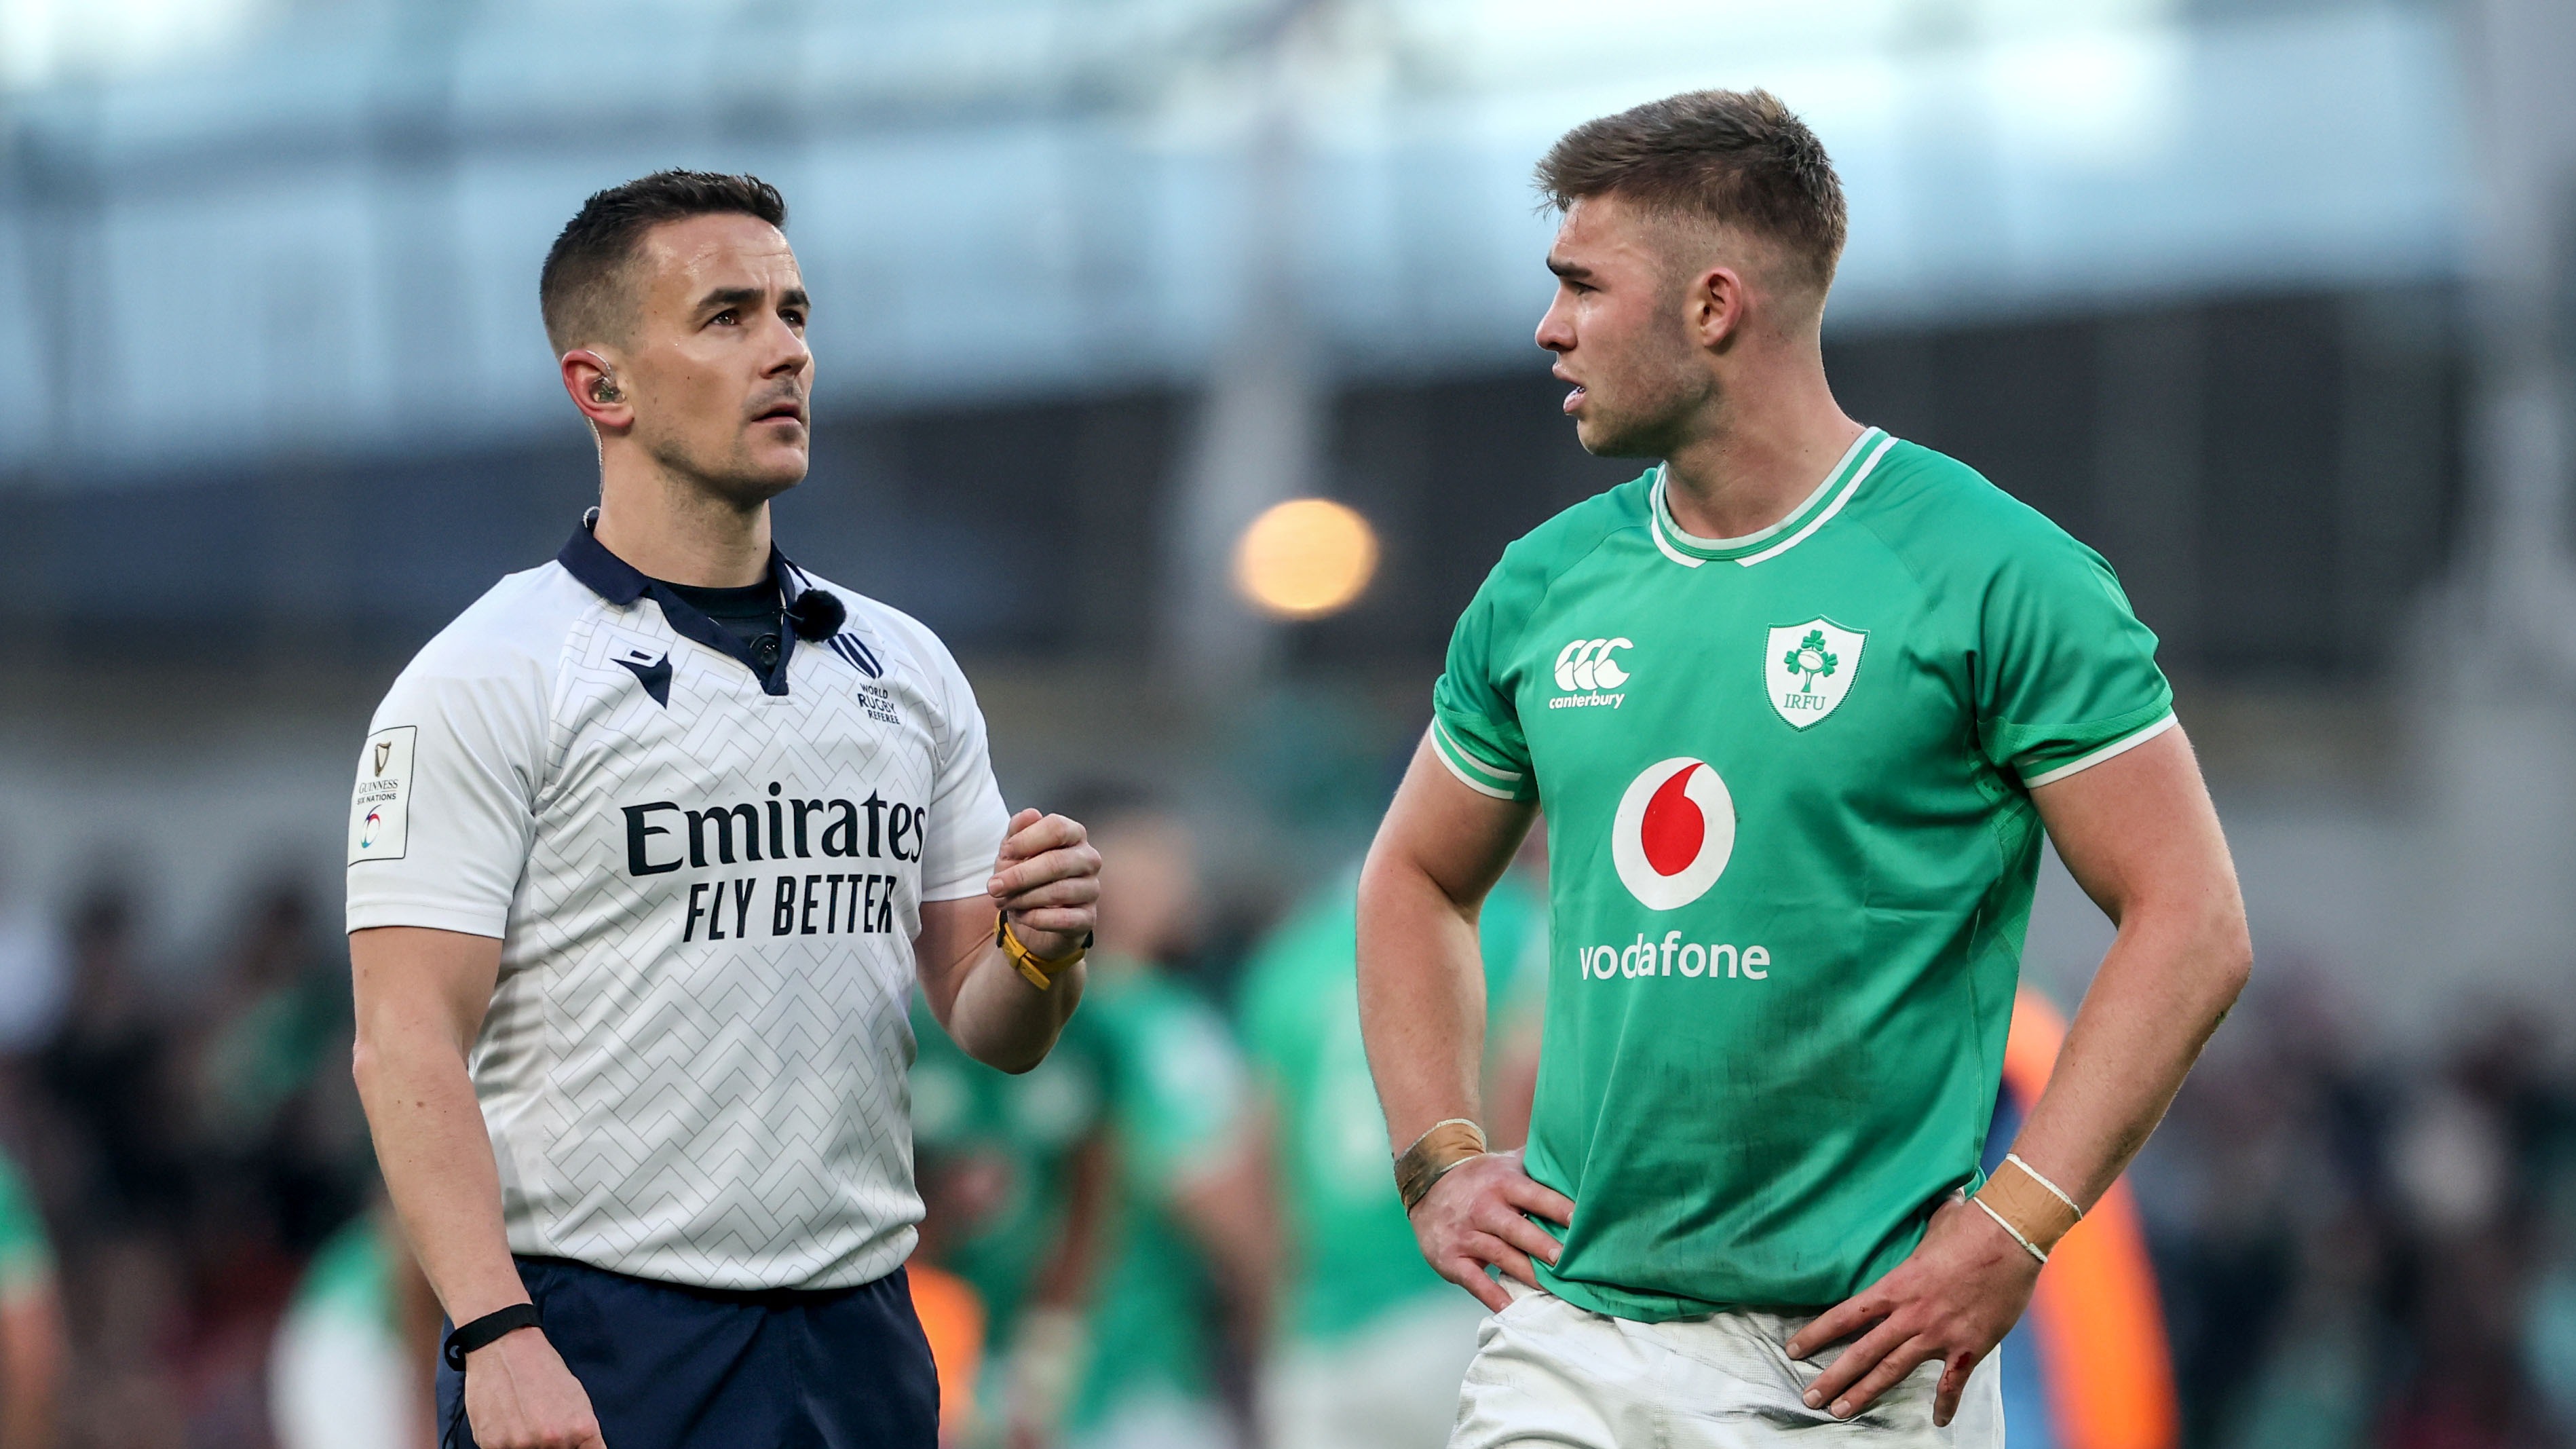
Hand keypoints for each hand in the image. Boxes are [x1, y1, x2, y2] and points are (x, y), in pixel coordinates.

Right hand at [463, 1327, 604, 1448]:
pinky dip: (505, 1442)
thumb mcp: (578, 1399)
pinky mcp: (492, 1445)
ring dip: (527, 1444)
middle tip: (542, 1422)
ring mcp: (521, 1445)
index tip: (570, 1444)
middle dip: (552, 1445)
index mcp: (580, 1428)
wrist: (505, 1346)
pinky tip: (506, 1420)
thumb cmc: (542, 1369)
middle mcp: (552, 1440)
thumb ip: (583, 1434)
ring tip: (523, 1419)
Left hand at [989, 809, 1100, 958]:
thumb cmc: (1026, 875)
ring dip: (1023, 899)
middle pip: (1057, 863)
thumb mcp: (1014, 851)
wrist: (1035, 914)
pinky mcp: (1088, 917)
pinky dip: (1036, 919)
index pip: (1057, 828)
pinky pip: (1064, 919)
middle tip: (993, 887)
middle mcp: (1089, 859)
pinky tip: (1022, 916)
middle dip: (1019, 876)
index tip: (1005, 853)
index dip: (1027, 840)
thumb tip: (1030, 814)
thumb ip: (1018, 831)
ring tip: (1004, 902)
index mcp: (1074, 834)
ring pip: (1058, 892)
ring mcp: (1091, 889)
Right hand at [1407, 1149, 1574, 1312]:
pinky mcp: (1451, 1258)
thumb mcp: (1507, 1164)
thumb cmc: (1483, 1178)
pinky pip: (1474, 1280)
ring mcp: (1466, 1234)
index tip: (1581, 1222)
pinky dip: (1491, 1295)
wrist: (1428, 1184)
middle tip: (1566, 1261)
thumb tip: (1580, 1160)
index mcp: (1503, 1183)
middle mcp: (1484, 1208)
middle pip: (1516, 1229)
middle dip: (1542, 1246)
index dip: (1558, 1209)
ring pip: (1499, 1255)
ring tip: (1551, 1288)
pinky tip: (1511, 1308)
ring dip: (1526, 1273)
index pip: (1535, 1196)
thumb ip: (1540, 1165)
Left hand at [1784, 1194, 2040, 1425]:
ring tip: (1842, 1411)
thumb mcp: (1932, 1223)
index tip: (1794, 1350)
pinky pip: (1953, 1383)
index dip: (1817, 1334)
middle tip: (1809, 1398)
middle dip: (1833, 1377)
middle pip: (1862, 1352)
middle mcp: (1911, 1315)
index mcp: (1896, 1286)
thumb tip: (1925, 1197)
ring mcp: (1939, 1334)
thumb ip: (1920, 1225)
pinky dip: (1945, 1403)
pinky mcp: (1970, 1346)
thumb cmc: (1970, 1225)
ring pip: (1894, 1371)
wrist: (2011, 1237)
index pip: (1845, 1315)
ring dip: (1866, 1393)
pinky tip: (1938, 1421)